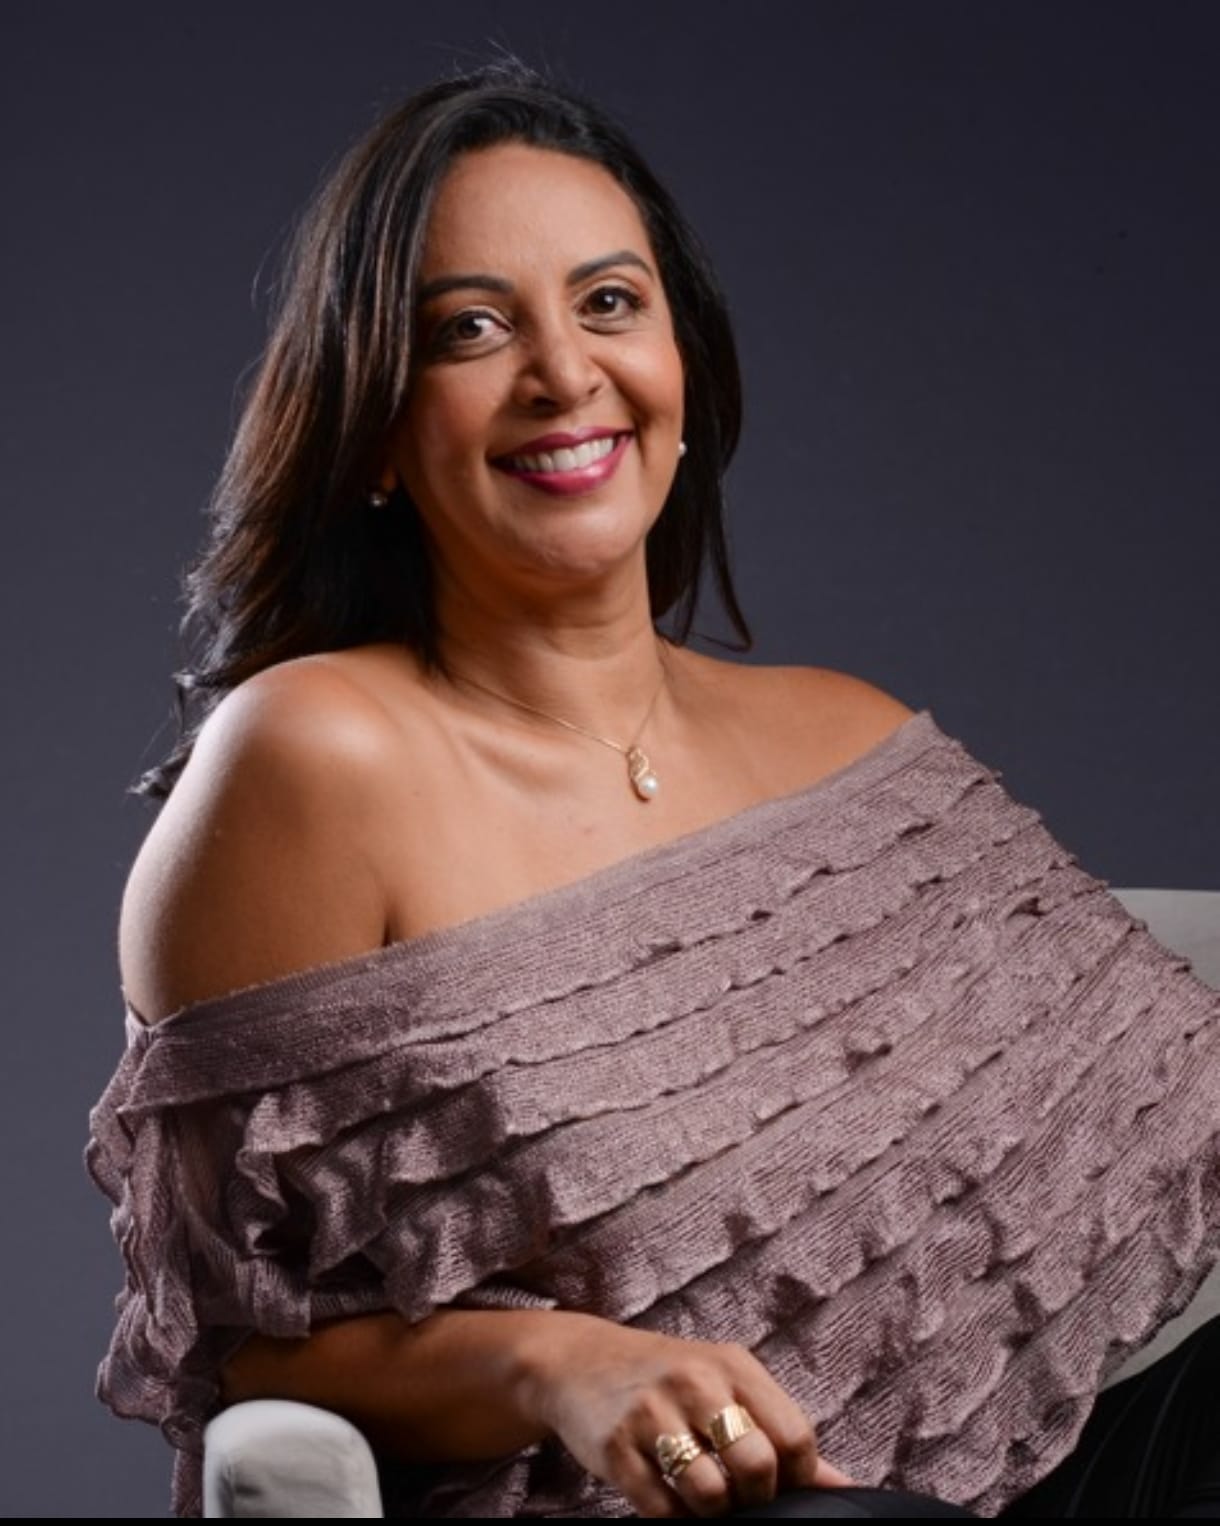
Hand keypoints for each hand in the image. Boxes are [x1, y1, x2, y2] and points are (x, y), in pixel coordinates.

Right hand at [518, 1317, 854, 1517]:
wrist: (580, 1360)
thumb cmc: (668, 1377)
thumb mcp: (727, 1384)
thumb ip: (781, 1431)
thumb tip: (845, 1487)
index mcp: (733, 1366)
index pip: (795, 1436)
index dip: (795, 1478)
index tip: (776, 1484)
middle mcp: (695, 1381)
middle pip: (756, 1464)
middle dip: (753, 1496)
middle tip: (736, 1493)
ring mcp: (652, 1412)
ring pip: (709, 1494)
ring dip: (710, 1511)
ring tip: (698, 1494)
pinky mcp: (615, 1446)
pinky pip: (660, 1508)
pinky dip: (671, 1515)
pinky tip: (666, 1494)